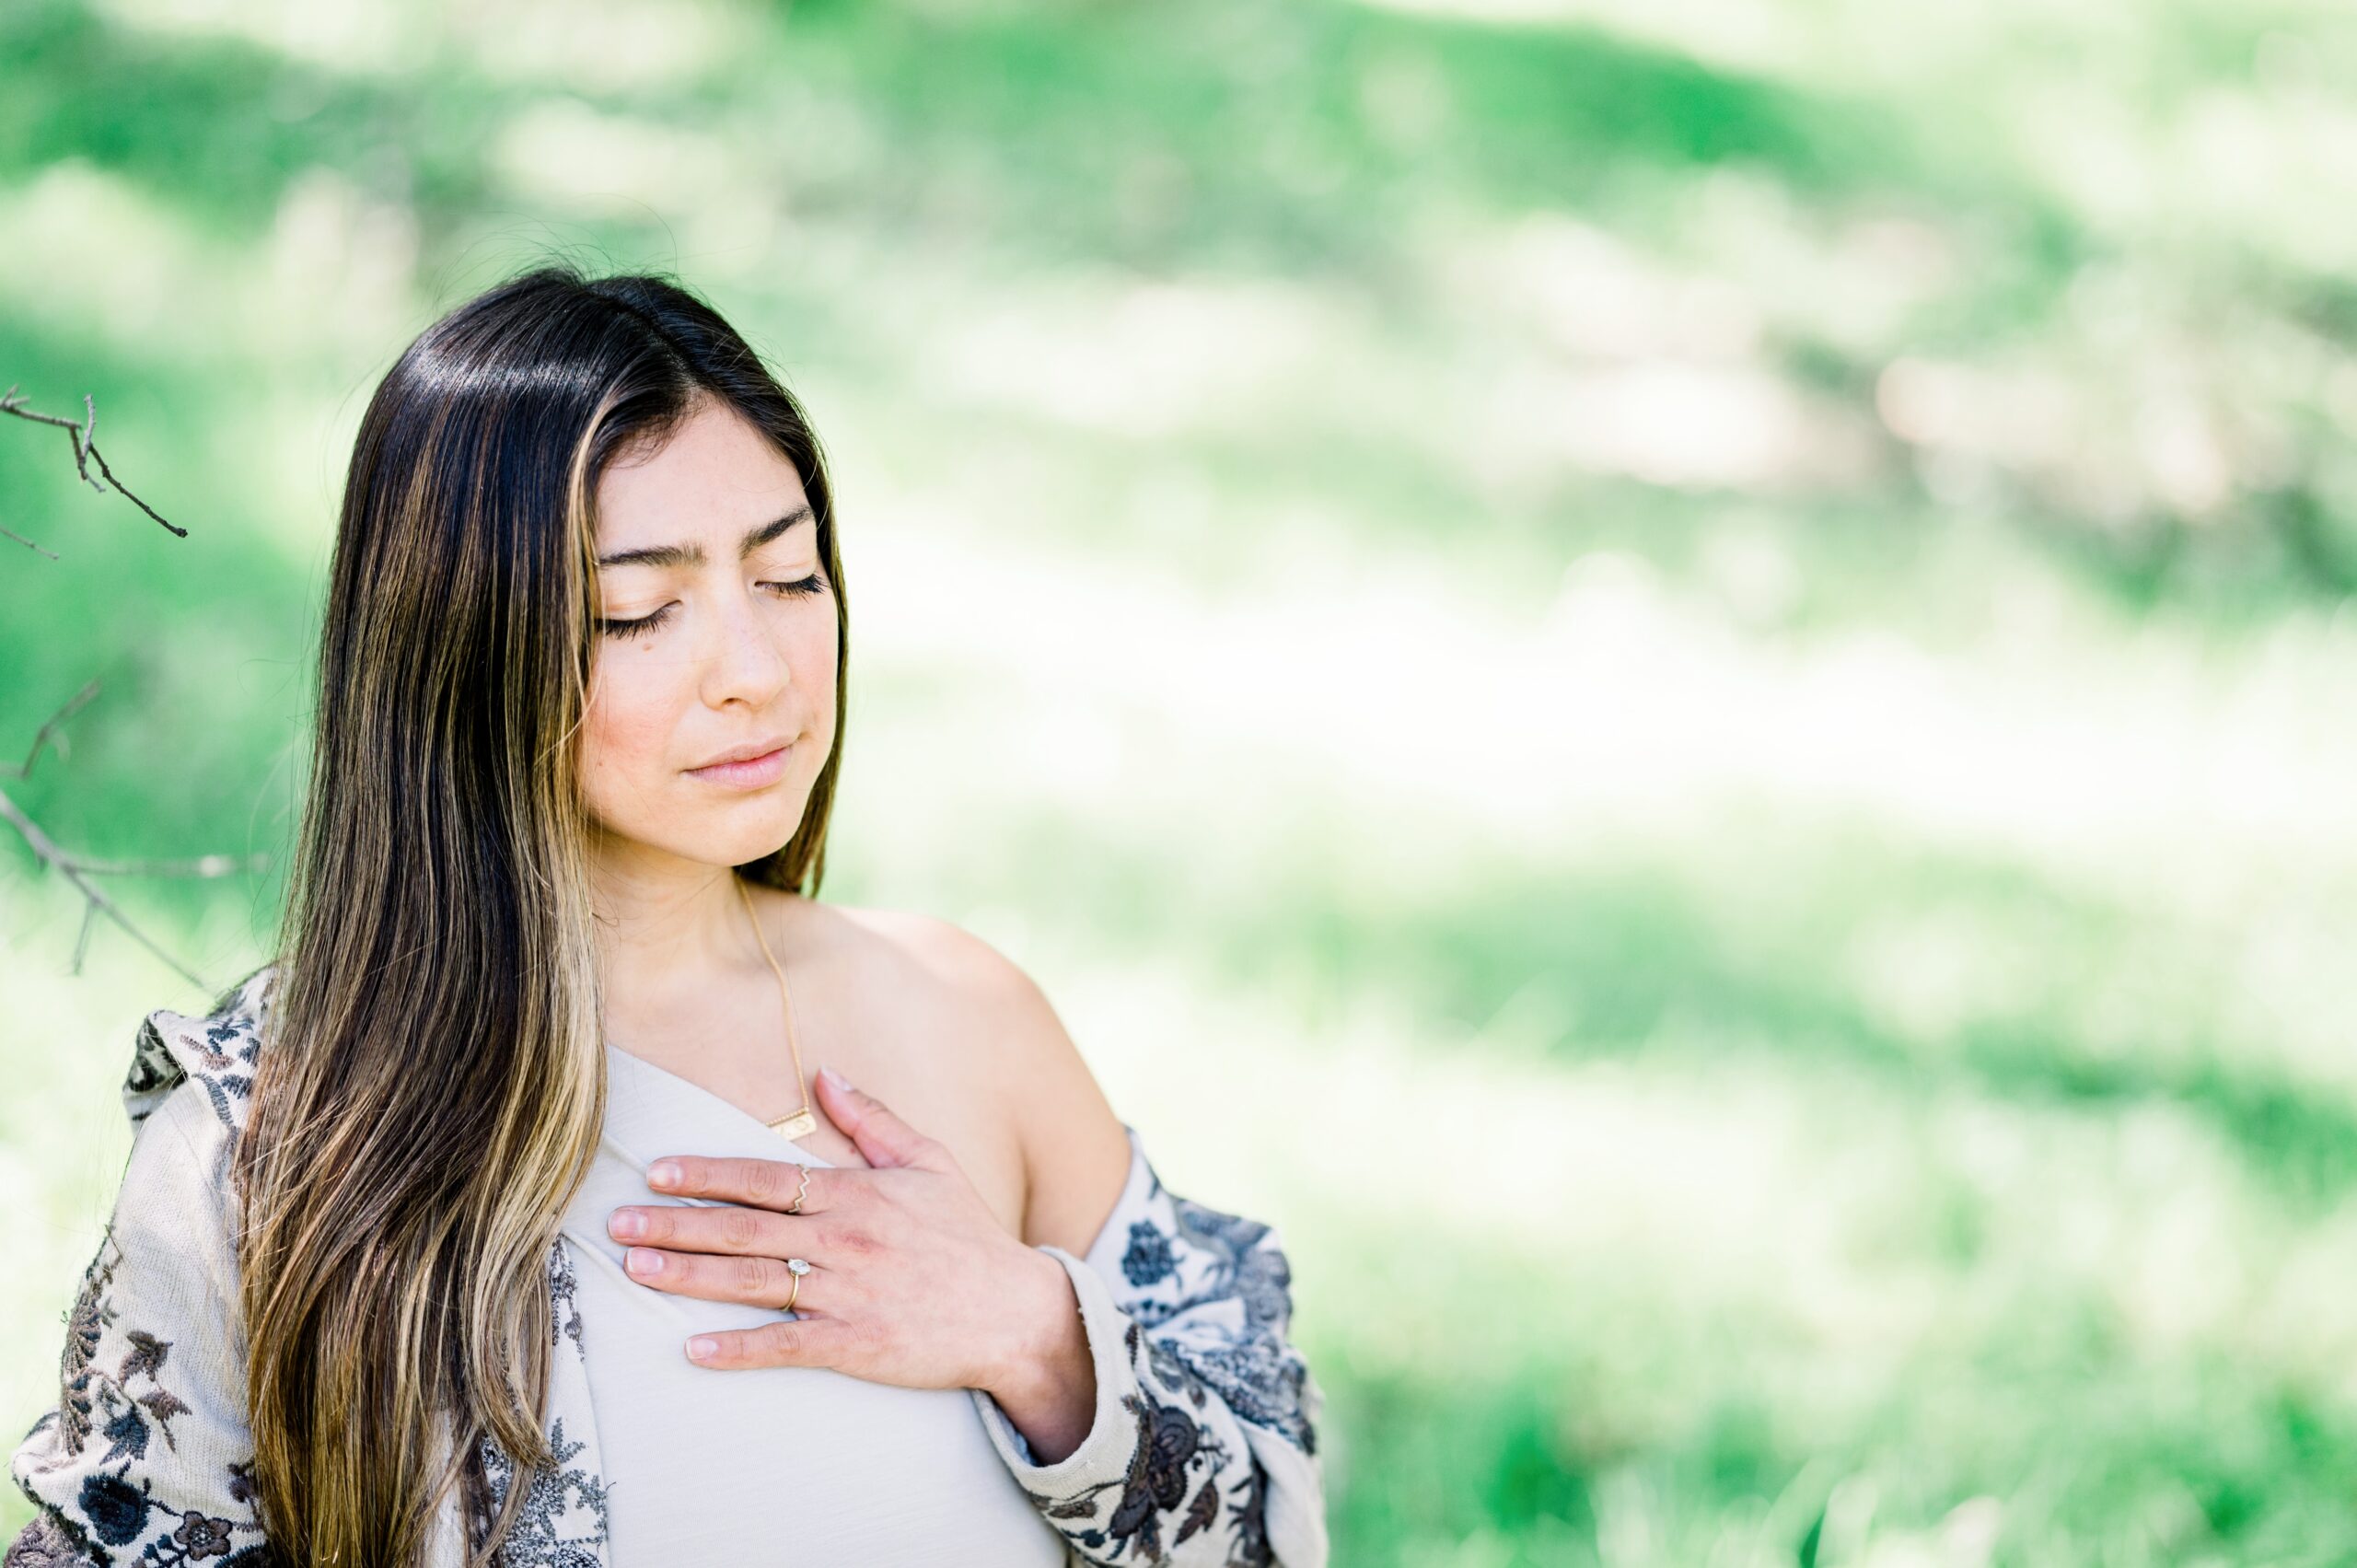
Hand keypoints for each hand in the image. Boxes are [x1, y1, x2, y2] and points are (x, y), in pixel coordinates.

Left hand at [605, 1065, 1091, 1418]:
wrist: (1014, 1312)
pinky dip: (739, 1349)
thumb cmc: (968, 1235)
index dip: (708, 1174)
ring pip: (753, 1283)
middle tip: (618, 1224)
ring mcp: (847, 1294)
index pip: (766, 1178)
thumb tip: (824, 1073)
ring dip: (690, 1276)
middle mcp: (844, 1239)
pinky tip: (695, 1349)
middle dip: (677, 1224)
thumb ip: (872, 1118)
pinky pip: (786, 1346)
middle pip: (744, 1229)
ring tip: (637, 1269)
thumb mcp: (929, 1162)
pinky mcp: (855, 1345)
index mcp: (856, 1193)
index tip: (658, 1171)